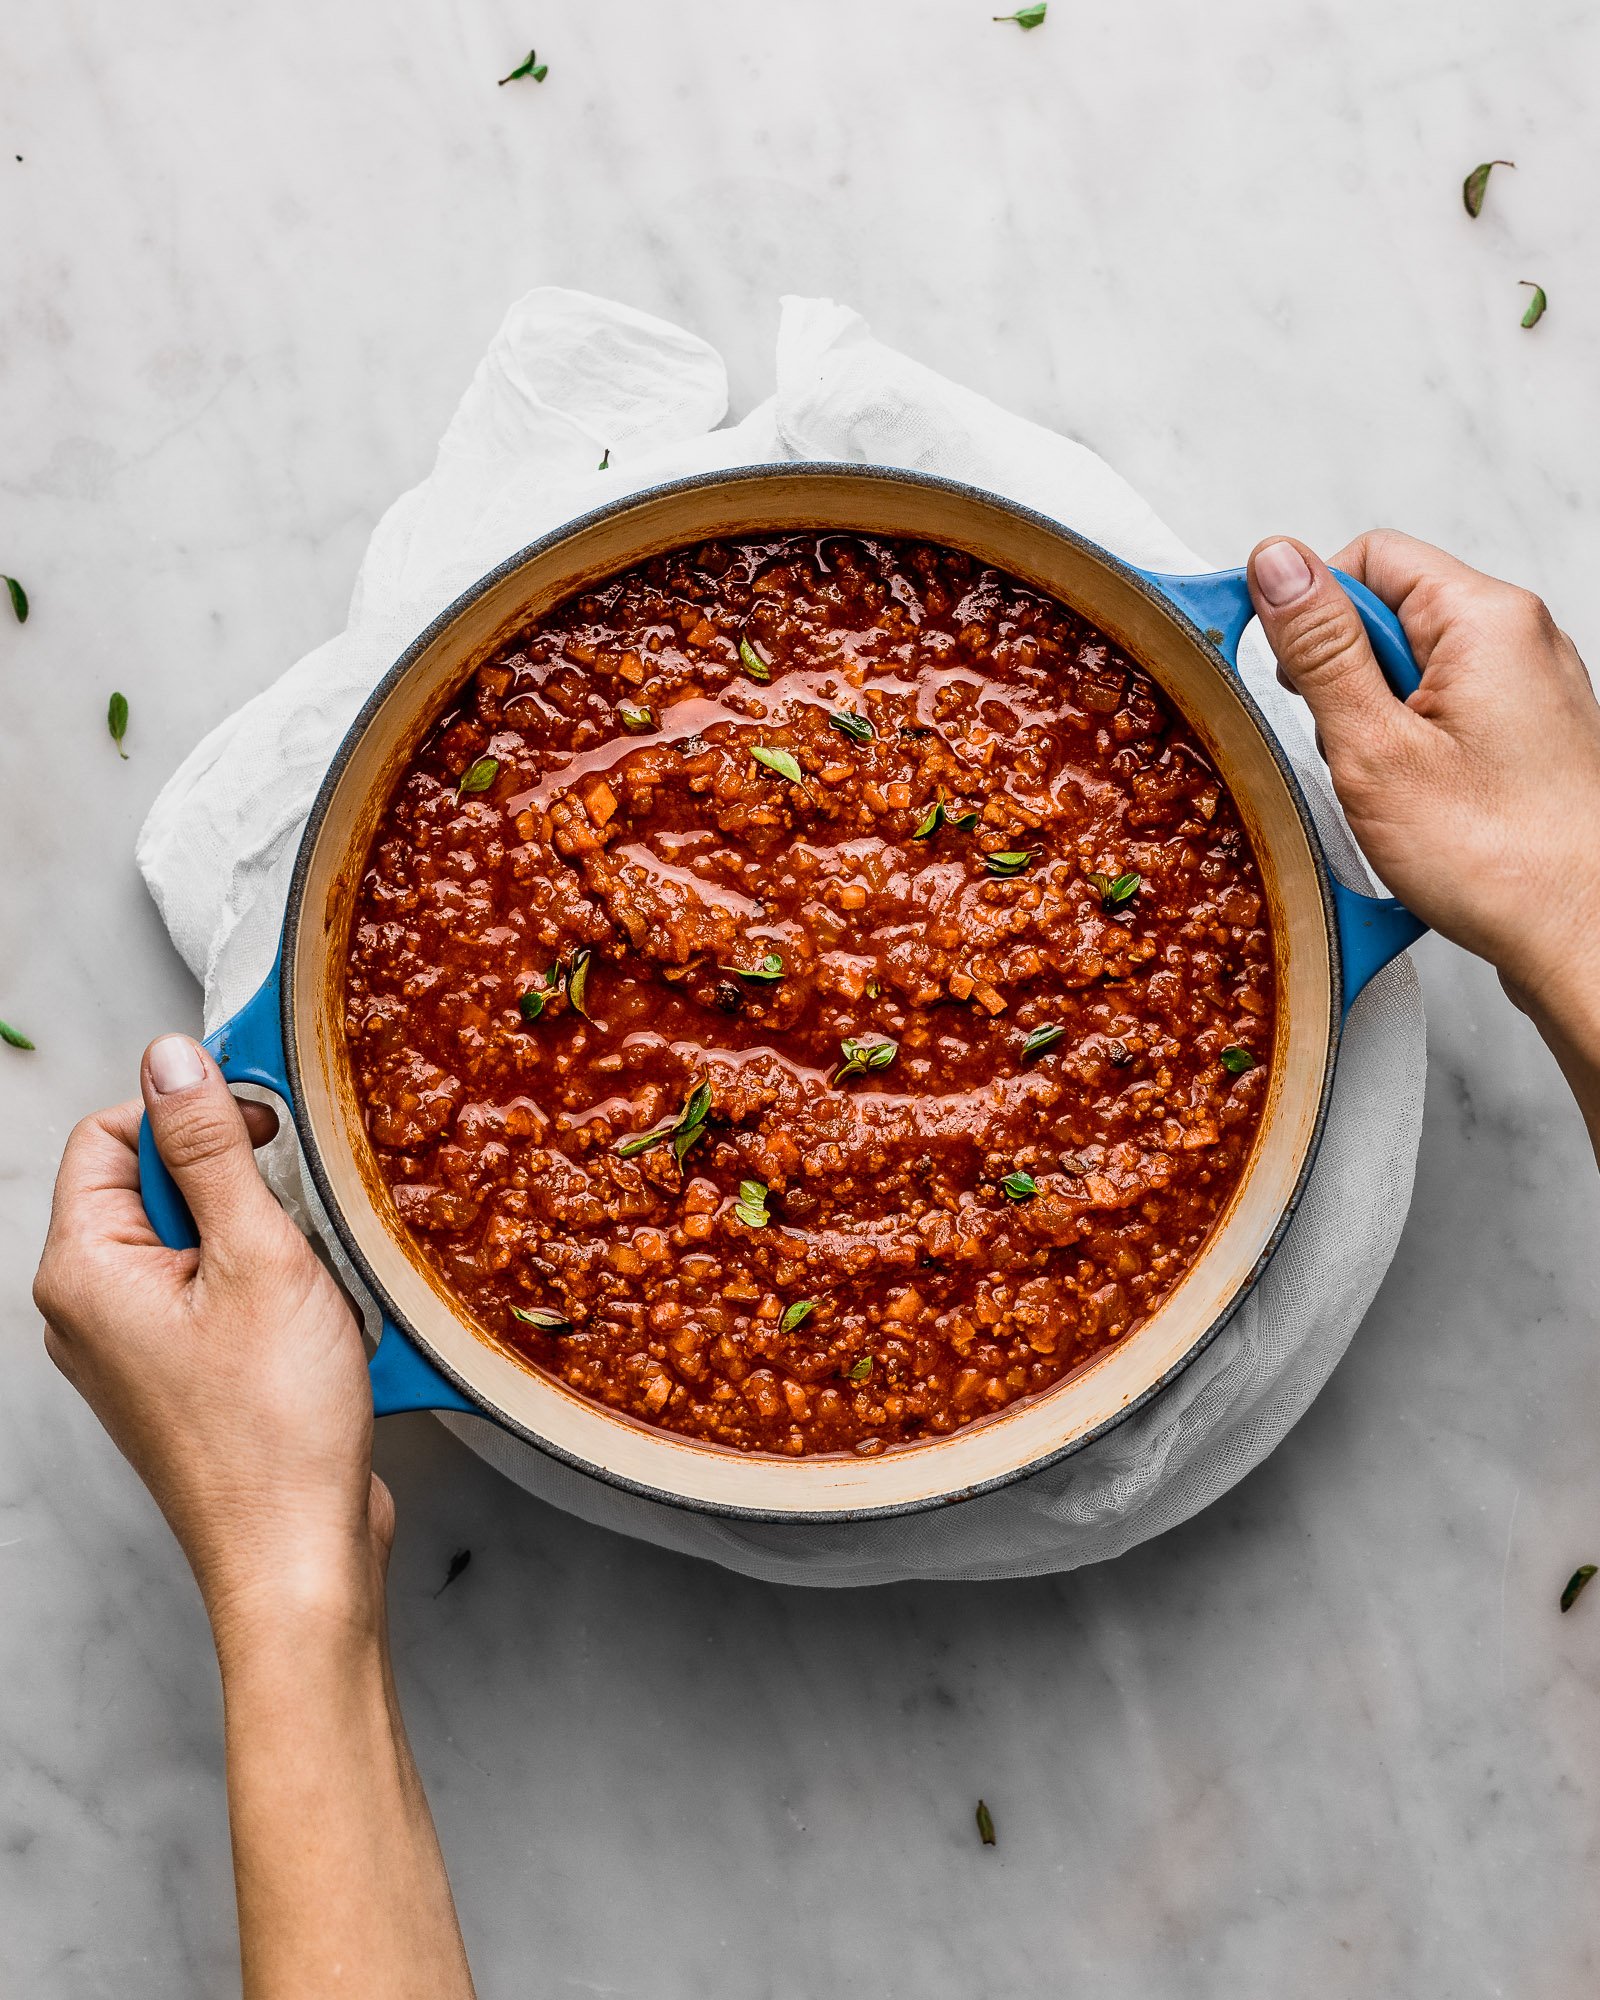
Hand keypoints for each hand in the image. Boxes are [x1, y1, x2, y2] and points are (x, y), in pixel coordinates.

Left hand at [33, 1034, 387, 1642]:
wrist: (298, 1556)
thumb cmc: (274, 1427)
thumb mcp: (257, 1257)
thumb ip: (212, 1148)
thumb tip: (172, 1056)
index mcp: (84, 1271)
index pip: (112, 1134)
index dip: (191, 1116)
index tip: (268, 1134)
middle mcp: (90, 1309)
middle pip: (157, 1186)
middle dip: (242, 1190)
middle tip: (298, 1226)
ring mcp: (132, 1349)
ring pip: (199, 1241)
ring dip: (267, 1246)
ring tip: (311, 1292)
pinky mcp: (178, 1378)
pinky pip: (218, 1296)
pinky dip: (272, 1292)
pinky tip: (315, 1328)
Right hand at [1247, 531, 1599, 1020]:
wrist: (1582, 935)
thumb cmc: (1501, 858)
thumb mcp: (1375, 747)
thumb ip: (1321, 649)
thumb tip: (1278, 564)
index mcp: (1485, 619)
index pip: (1370, 558)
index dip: (1310, 608)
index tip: (1282, 669)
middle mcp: (1519, 640)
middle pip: (1391, 614)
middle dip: (1345, 679)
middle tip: (1346, 748)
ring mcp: (1529, 689)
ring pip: (1415, 671)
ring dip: (1376, 723)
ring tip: (1386, 788)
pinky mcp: (1528, 737)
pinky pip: (1446, 715)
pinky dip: (1413, 752)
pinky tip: (1414, 806)